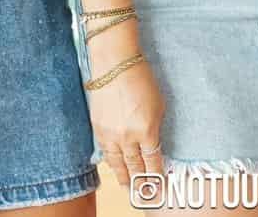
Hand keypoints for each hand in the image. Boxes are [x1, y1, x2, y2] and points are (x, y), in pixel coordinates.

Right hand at [88, 55, 164, 189]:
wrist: (114, 64)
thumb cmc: (141, 78)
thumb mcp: (158, 104)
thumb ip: (155, 127)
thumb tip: (152, 143)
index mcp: (146, 131)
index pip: (152, 161)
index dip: (157, 175)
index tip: (160, 185)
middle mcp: (127, 137)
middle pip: (135, 166)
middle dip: (141, 182)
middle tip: (145, 193)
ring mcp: (110, 134)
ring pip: (117, 164)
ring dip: (123, 178)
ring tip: (127, 188)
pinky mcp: (97, 129)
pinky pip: (105, 152)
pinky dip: (111, 163)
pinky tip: (114, 168)